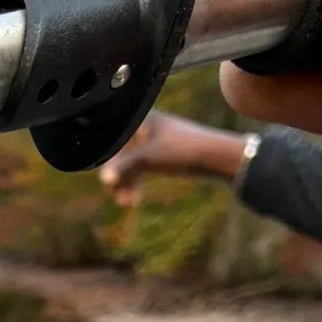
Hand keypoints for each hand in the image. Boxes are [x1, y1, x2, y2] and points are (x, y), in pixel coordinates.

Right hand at [99, 111, 249, 204]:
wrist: (217, 156)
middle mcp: (144, 126)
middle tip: (116, 195)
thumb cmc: (182, 150)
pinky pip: (140, 167)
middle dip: (117, 177)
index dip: (107, 161)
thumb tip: (104, 179)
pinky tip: (135, 200)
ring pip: (130, 163)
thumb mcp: (148, 158)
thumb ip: (123, 168)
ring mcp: (153, 140)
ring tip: (127, 203)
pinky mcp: (162, 153)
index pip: (113, 139)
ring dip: (126, 184)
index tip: (108, 182)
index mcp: (140, 119)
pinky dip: (136, 182)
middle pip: (119, 154)